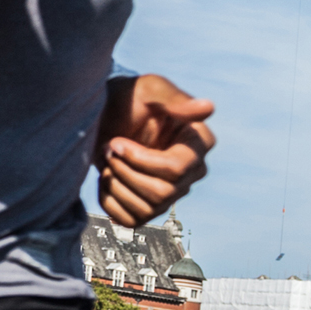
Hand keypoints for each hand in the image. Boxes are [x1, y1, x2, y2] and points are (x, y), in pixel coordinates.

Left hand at [93, 73, 214, 225]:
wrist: (102, 114)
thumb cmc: (128, 97)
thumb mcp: (148, 88)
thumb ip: (175, 98)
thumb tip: (208, 108)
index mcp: (198, 143)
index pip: (176, 169)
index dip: (140, 160)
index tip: (117, 141)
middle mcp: (191, 171)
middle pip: (162, 193)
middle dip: (126, 172)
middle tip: (109, 149)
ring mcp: (172, 191)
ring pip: (148, 209)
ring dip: (116, 184)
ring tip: (108, 160)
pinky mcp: (149, 206)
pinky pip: (132, 221)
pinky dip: (110, 201)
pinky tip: (106, 177)